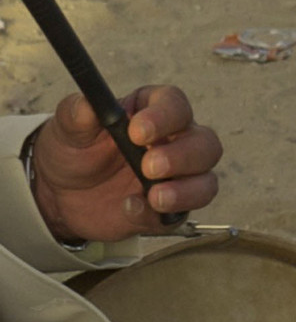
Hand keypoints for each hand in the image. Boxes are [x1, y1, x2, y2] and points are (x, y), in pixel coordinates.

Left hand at [30, 86, 221, 242]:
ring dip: (185, 192)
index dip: (164, 117)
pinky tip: (130, 209)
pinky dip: (158, 216)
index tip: (137, 132)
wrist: (62, 192)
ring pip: (206, 183)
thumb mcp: (68, 128)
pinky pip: (181, 215)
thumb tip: (88, 106)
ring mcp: (177, 178)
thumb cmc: (73, 150)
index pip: (176, 105)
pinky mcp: (171, 209)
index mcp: (153, 111)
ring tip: (154, 198)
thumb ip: (77, 114)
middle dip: (183, 157)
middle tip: (149, 167)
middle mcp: (174, 142)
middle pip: (206, 144)